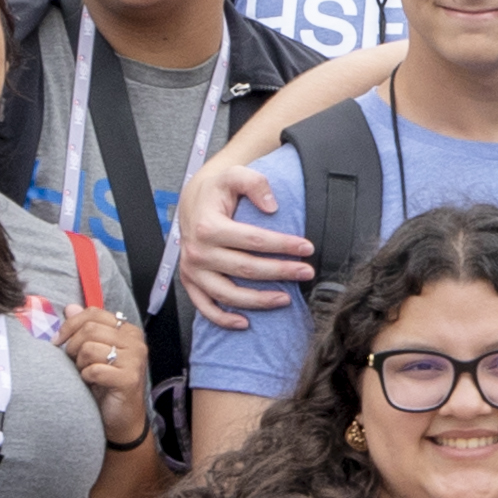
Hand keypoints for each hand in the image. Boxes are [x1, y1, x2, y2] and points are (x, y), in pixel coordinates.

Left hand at [64, 302, 148, 418]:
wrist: (121, 418)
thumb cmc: (105, 384)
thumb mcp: (92, 353)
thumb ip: (83, 329)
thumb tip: (70, 308)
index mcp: (128, 331)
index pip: (93, 313)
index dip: (70, 324)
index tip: (57, 341)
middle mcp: (135, 342)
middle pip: (89, 329)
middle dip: (73, 346)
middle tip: (74, 362)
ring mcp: (135, 359)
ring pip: (89, 348)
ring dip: (79, 363)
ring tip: (85, 373)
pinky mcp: (129, 378)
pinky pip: (94, 370)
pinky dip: (86, 377)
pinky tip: (91, 383)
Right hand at [172, 135, 305, 325]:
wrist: (193, 201)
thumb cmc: (217, 191)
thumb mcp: (233, 175)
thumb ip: (254, 183)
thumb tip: (272, 205)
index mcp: (208, 227)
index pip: (253, 240)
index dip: (283, 245)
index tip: (307, 248)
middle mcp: (198, 252)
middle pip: (246, 269)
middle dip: (280, 272)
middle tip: (306, 272)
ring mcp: (192, 270)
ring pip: (228, 294)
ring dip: (259, 301)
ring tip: (286, 298)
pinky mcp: (190, 282)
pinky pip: (205, 307)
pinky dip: (223, 319)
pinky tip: (245, 322)